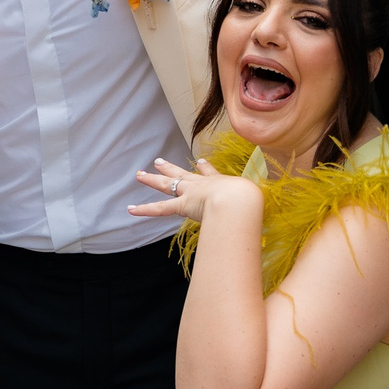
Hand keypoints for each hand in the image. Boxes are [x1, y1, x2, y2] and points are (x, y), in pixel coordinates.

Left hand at [128, 156, 257, 224]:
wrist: (239, 199)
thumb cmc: (249, 201)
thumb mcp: (253, 203)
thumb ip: (252, 213)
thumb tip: (258, 227)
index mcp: (220, 183)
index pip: (210, 173)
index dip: (204, 168)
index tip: (200, 162)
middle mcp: (202, 185)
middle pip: (182, 174)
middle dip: (170, 168)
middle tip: (158, 161)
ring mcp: (190, 193)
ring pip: (166, 184)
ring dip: (152, 180)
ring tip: (139, 174)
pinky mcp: (182, 205)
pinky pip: (159, 208)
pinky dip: (144, 209)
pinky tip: (130, 209)